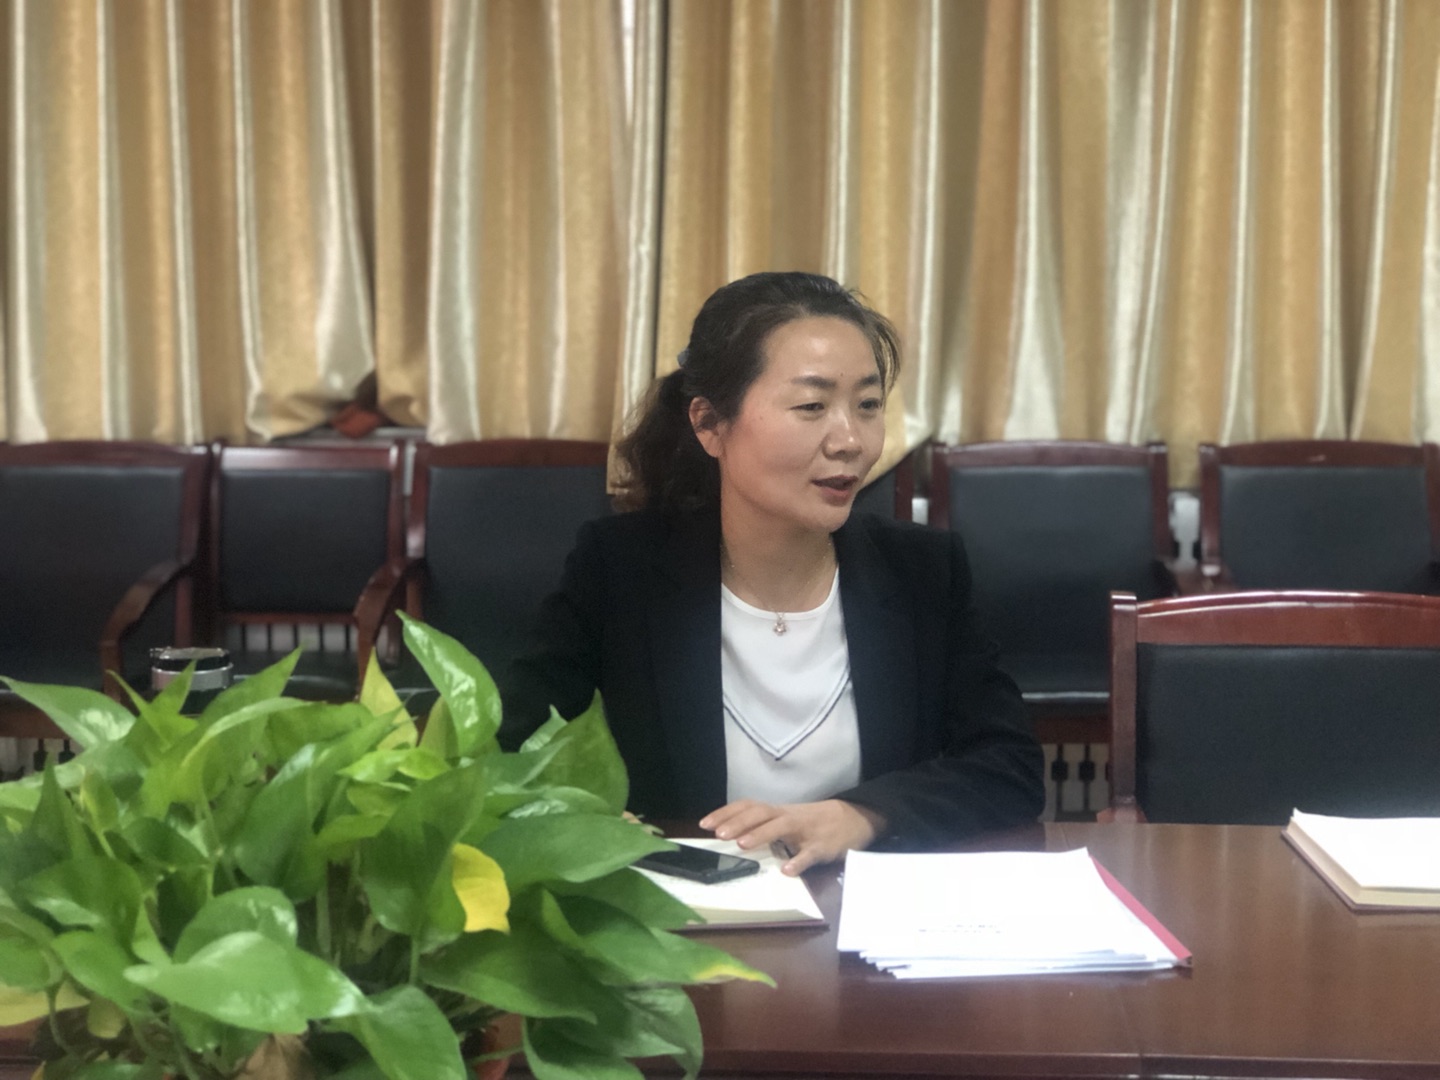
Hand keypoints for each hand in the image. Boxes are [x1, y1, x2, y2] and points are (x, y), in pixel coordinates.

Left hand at [698, 798, 886, 874]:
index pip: (748, 806)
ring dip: (761, 835)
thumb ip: (764, 827)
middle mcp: (788, 816)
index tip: (705, 823)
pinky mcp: (823, 846)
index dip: (726, 813)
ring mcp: (806, 830)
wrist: (853, 818)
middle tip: (719, 835)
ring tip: (743, 845)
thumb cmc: (814, 822)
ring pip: (781, 826)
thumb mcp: (787, 821)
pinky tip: (786, 871)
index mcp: (777, 811)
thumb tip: (732, 837)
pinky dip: (798, 862)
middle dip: (738, 823)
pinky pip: (810, 853)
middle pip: (761, 813)